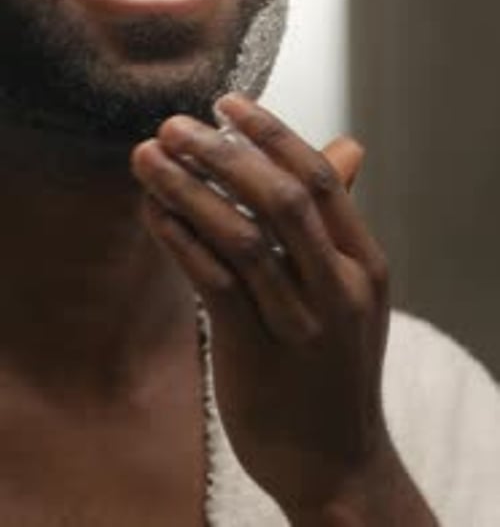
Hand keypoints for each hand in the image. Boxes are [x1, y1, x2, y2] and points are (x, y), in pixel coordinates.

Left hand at [132, 94, 391, 516]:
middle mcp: (337, 287)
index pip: (319, 179)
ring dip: (186, 189)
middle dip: (222, 153)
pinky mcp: (254, 350)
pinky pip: (212, 281)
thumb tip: (348, 148)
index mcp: (363, 262)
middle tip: (173, 125)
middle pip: (280, 198)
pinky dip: (179, 239)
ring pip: (239, 235)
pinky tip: (153, 211)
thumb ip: (337, 220)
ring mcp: (298, 322)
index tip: (228, 102)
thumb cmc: (335, 364)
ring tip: (146, 157)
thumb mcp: (353, 290)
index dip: (270, 134)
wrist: (337, 461)